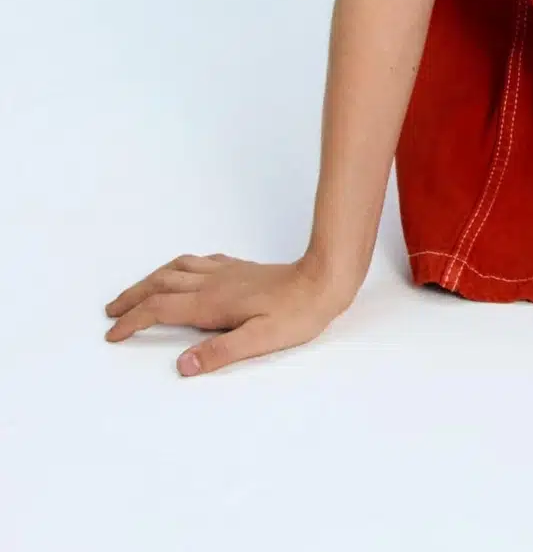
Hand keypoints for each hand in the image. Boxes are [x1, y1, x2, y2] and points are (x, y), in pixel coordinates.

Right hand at [103, 254, 356, 375]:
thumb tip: (182, 366)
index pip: (159, 310)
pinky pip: (200, 262)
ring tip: (136, 291)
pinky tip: (184, 272)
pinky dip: (180, 267)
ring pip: (176, 269)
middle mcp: (213, 283)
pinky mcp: (241, 268)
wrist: (324, 280)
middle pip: (159, 284)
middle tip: (111, 311)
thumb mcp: (259, 341)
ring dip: (150, 279)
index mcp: (210, 303)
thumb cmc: (297, 314)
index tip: (113, 334)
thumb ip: (219, 353)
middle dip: (131, 298)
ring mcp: (226, 272)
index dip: (132, 321)